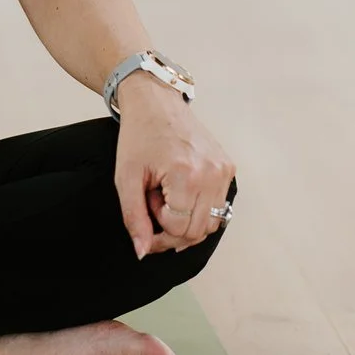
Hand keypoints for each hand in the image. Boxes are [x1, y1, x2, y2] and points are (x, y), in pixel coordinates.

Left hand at [112, 75, 237, 256]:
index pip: (177, 229)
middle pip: (198, 232)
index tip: (146, 202)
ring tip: (169, 195)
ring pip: (212, 224)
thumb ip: (134, 218)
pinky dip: (200, 208)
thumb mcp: (126, 178)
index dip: (157, 224)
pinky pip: (220, 206)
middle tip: (155, 201)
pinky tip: (182, 191)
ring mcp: (224, 171)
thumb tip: (143, 253)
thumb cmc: (138, 136)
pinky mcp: (228, 167)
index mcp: (186, 175)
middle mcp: (212, 174)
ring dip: (188, 220)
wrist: (156, 102)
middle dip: (173, 228)